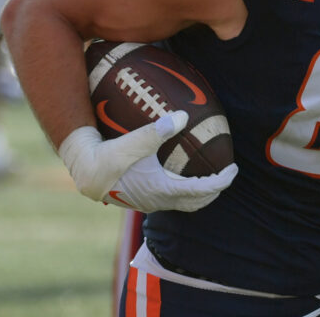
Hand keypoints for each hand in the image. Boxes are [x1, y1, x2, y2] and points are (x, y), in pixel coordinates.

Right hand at [58, 110, 234, 210]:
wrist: (86, 173)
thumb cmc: (108, 157)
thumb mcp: (133, 141)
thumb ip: (158, 130)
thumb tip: (183, 116)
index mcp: (161, 190)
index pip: (201, 191)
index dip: (221, 181)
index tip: (234, 170)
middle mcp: (159, 201)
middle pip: (197, 202)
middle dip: (215, 190)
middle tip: (226, 173)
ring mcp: (151, 202)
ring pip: (184, 204)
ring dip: (200, 194)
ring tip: (209, 178)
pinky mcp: (144, 199)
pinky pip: (173, 199)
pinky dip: (185, 192)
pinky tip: (181, 176)